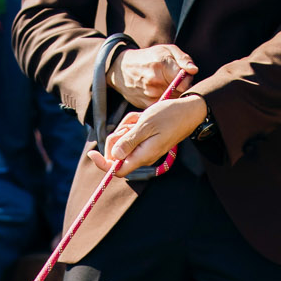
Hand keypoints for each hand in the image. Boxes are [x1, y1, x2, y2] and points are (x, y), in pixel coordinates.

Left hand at [90, 94, 208, 175]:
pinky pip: (130, 133)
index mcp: (143, 155)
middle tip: (129, 124)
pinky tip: (142, 117)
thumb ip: (130, 141)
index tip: (91, 154)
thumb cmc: (170, 116)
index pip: (118, 170)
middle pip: (116, 153)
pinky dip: (132, 124)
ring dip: (126, 127)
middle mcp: (143, 155)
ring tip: (140, 118)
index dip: (103, 164)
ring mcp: (144, 148)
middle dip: (117, 137)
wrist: (189, 110)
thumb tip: (114, 157)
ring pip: (122, 140)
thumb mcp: (146, 125)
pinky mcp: (145, 140)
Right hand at [109, 43, 196, 108]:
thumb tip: (193, 70)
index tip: (185, 77)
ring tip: (166, 87)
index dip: (188, 80)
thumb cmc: (148, 58)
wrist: (122, 70)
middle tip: (176, 82)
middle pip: (180, 93)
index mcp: (161, 64)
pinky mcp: (146, 104)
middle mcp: (154, 80)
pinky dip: (166, 103)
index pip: (184, 81)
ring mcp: (149, 94)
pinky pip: (164, 107)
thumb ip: (183, 59)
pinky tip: (161, 94)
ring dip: (174, 96)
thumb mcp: (166, 50)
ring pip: (173, 101)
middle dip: (182, 88)